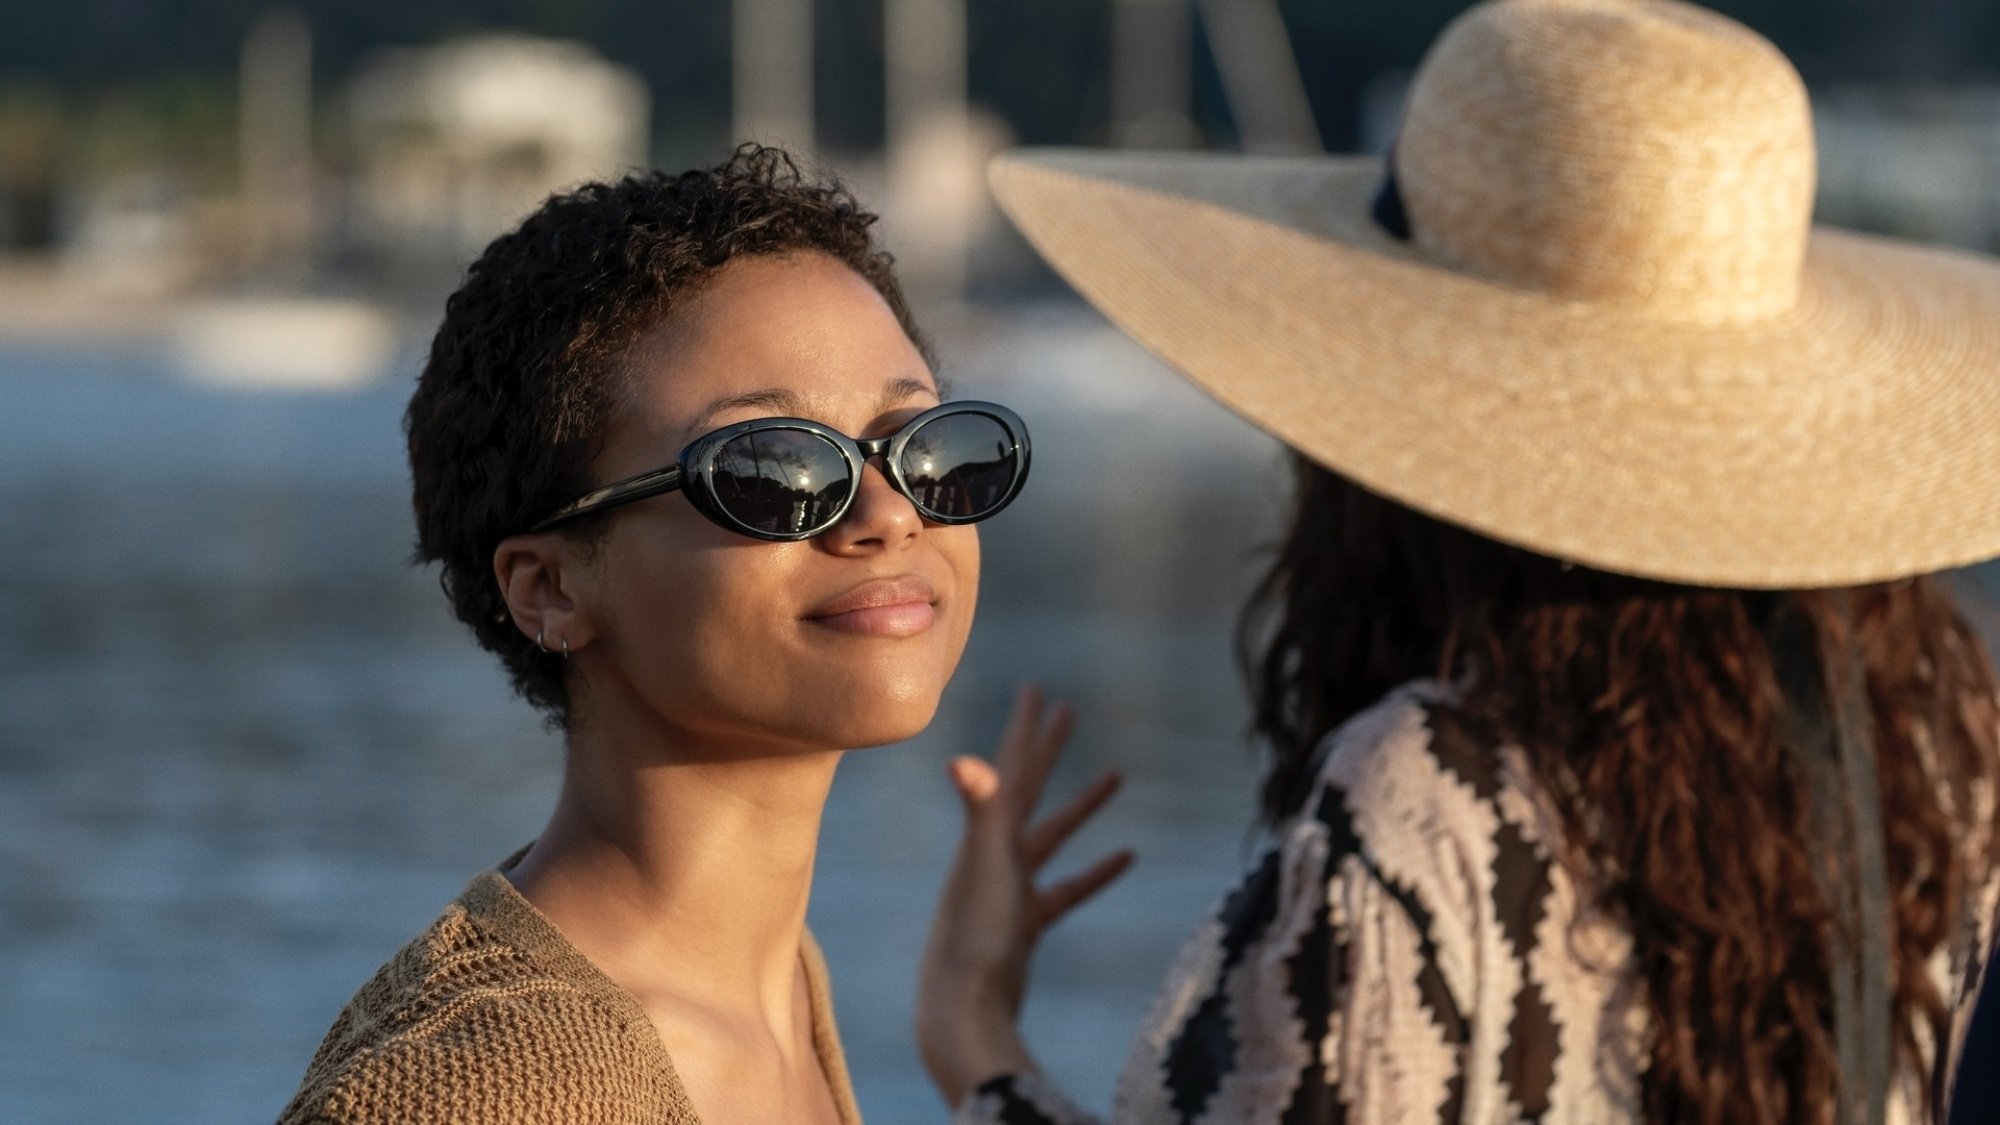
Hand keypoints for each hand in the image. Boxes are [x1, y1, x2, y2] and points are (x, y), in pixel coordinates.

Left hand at [916, 685, 1134, 1106]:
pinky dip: (1094, 872)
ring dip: (1081, 807)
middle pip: (1026, 789)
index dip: (1026, 728)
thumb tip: (961, 759)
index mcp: (986, 836)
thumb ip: (980, 812)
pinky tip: (1126, 857)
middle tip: (1068, 707)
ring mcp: (1008, 889)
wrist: (963, 1010)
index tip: (1037, 688)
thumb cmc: (974, 936)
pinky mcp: (1024, 924)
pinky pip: (1066, 889)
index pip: (1011, 768)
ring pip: (1051, 837)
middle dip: (1047, 749)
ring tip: (1117, 774)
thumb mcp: (986, 866)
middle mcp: (992, 855)